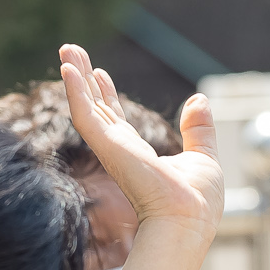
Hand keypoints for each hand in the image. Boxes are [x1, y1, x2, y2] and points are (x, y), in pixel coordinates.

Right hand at [59, 45, 219, 269]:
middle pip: (96, 108)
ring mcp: (112, 149)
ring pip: (86, 106)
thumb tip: (200, 100)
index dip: (107, 96)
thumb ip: (199, 130)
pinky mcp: (108, 147)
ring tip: (66, 50)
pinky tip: (68, 68)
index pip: (116, 120)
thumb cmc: (197, 202)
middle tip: (72, 52)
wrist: (188, 220)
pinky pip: (85, 114)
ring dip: (75, 77)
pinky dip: (75, 91)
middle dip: (84, 80)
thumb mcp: (203, 157)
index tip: (99, 73)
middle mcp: (121, 151)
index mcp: (139, 155)